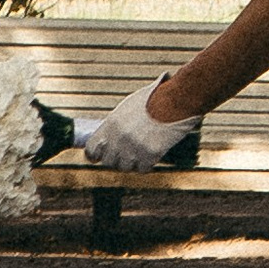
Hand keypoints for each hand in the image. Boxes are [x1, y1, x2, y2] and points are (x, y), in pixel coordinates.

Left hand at [82, 84, 199, 171]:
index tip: (98, 158)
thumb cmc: (155, 98)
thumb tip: (108, 132)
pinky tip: (151, 155)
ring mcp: (134, 148)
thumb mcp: (129, 105)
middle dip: (116, 159)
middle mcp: (119, 138)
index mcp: (111, 124)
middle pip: (109, 161)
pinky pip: (142, 168)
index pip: (92, 150)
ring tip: (140, 153)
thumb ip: (116, 122)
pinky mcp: (150, 154)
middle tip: (126, 154)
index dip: (95, 155)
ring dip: (132, 162)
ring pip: (125, 167)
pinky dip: (146, 164)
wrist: (176, 100)